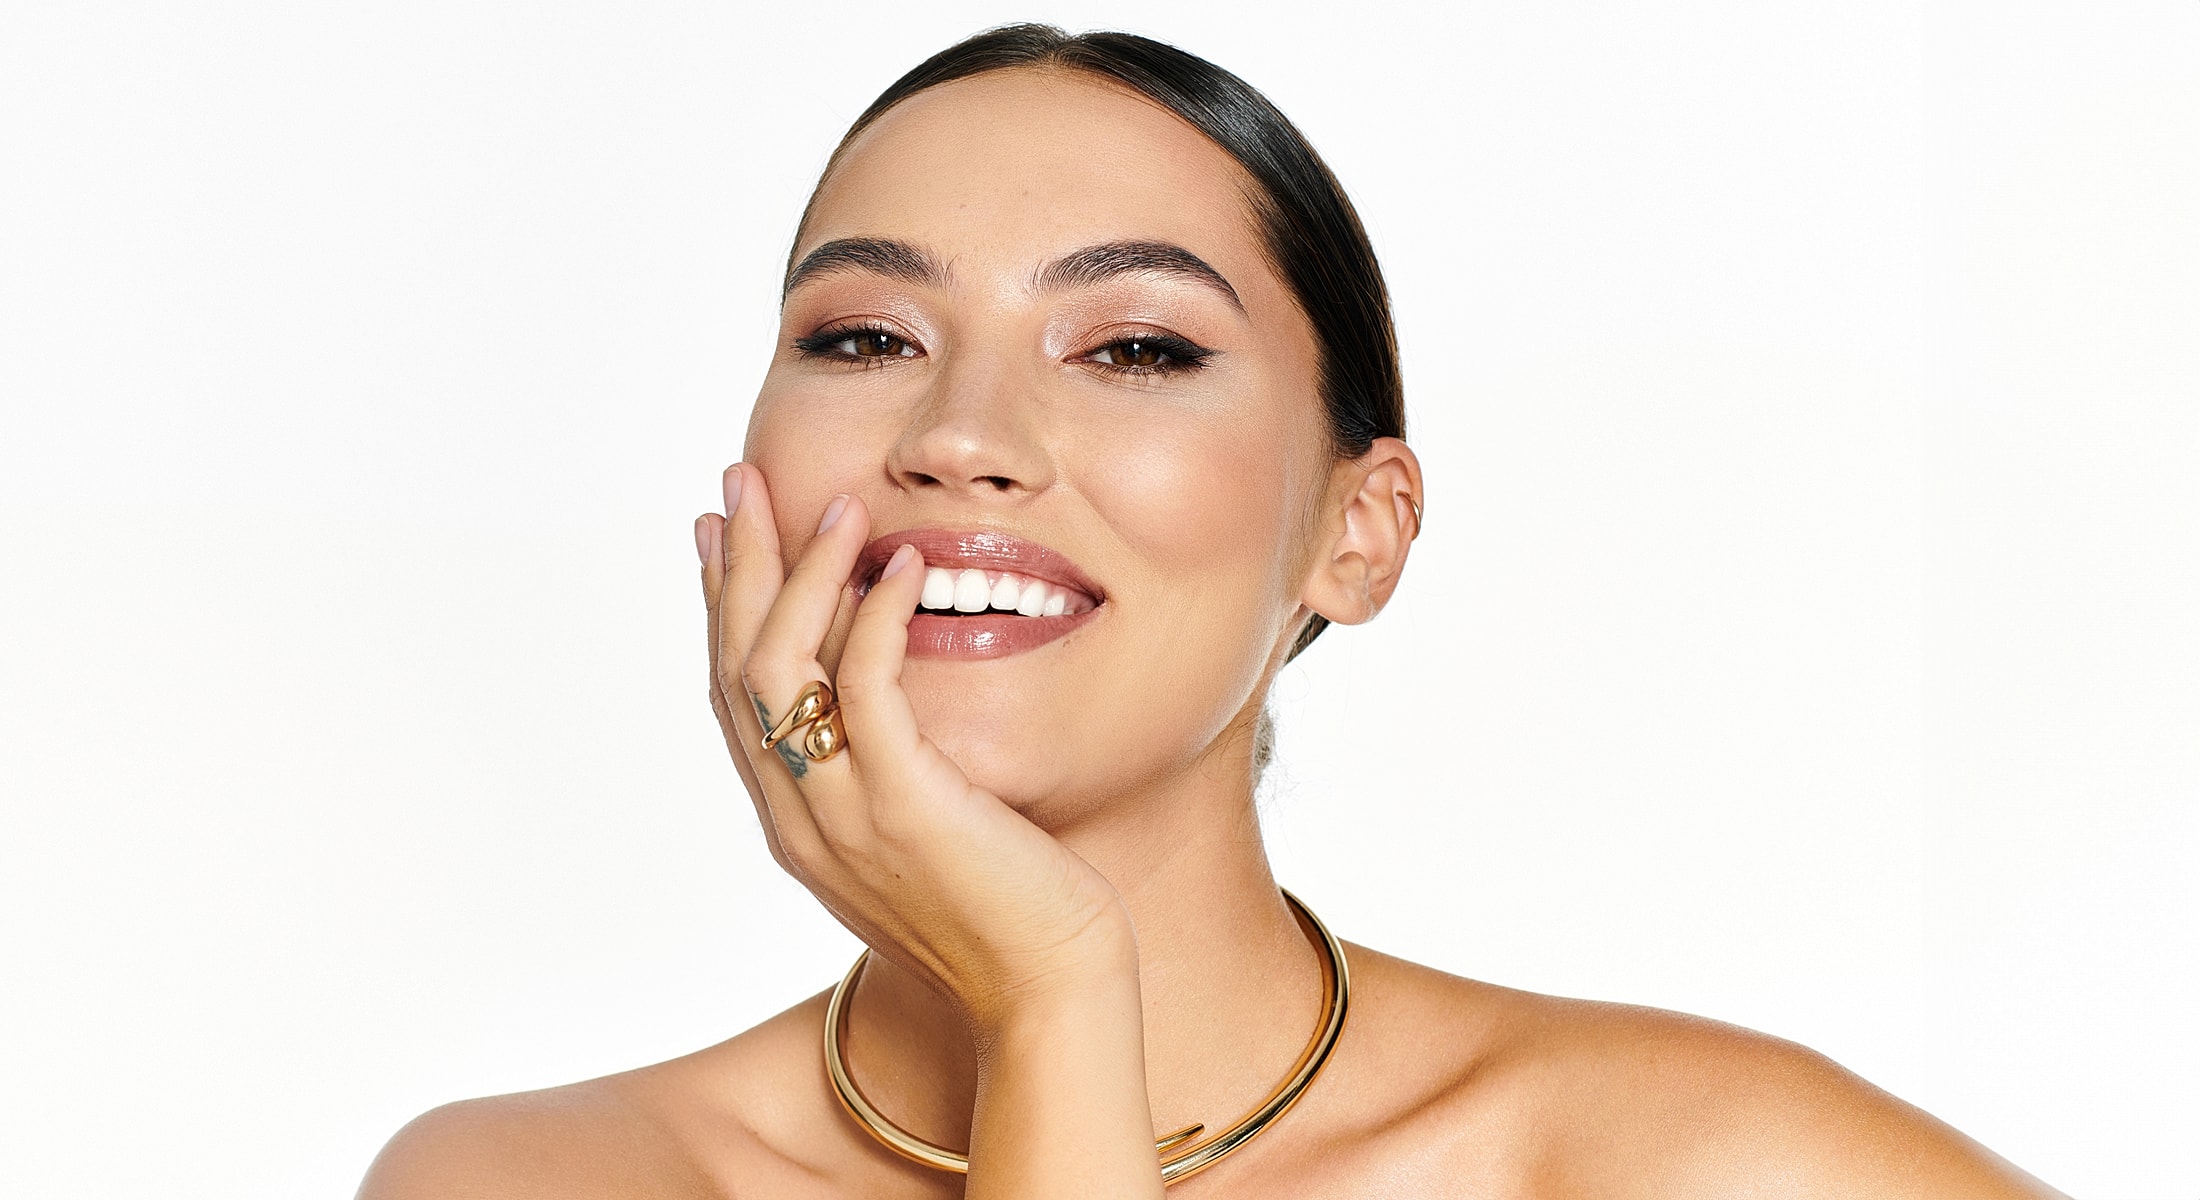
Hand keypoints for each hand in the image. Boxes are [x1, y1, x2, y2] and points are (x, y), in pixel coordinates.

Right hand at [694, 464, 1133, 1027]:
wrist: (1045, 993)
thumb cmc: (1008, 913)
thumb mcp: (924, 834)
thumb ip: (888, 773)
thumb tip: (888, 704)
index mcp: (798, 825)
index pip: (734, 698)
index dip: (720, 607)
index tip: (718, 531)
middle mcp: (801, 820)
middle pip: (737, 670)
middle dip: (735, 567)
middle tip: (739, 483)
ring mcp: (845, 817)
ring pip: (779, 673)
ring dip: (797, 575)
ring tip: (829, 505)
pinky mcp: (907, 808)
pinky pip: (868, 691)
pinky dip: (878, 619)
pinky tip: (903, 567)